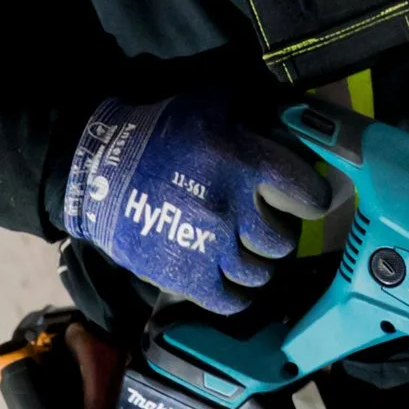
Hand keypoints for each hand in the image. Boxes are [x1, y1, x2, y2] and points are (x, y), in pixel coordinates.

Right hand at [59, 94, 324, 314]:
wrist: (97, 171)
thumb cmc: (153, 133)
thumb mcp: (203, 107)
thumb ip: (245, 110)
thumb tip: (283, 108)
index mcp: (246, 164)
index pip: (307, 193)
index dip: (312, 199)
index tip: (307, 201)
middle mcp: (236, 209)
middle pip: (281, 241)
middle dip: (277, 237)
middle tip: (265, 230)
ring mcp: (212, 247)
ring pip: (258, 274)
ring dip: (257, 267)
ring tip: (247, 257)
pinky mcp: (187, 277)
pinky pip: (230, 301)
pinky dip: (237, 297)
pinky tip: (233, 285)